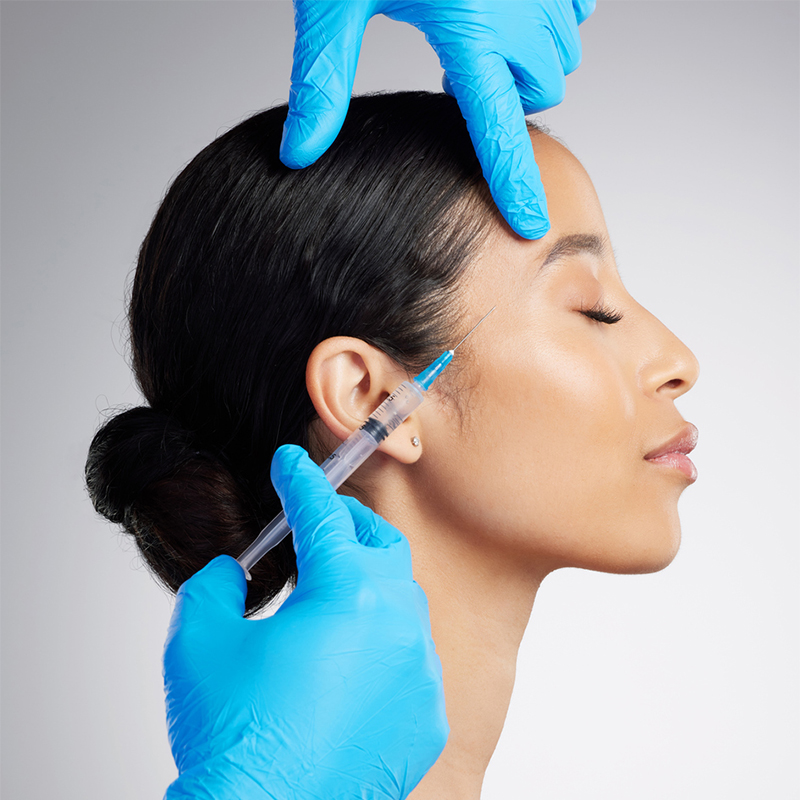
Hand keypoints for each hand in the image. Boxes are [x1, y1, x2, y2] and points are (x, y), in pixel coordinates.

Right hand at [163, 444, 446, 799]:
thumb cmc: (230, 735)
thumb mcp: (198, 641)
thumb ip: (215, 586)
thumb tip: (233, 572)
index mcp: (346, 594)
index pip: (322, 516)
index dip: (302, 482)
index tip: (292, 462)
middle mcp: (397, 624)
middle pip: (381, 545)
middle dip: (346, 526)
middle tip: (313, 528)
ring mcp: (419, 671)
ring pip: (401, 601)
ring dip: (365, 586)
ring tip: (323, 600)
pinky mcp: (426, 714)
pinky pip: (409, 659)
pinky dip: (380, 646)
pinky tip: (345, 664)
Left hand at [280, 0, 594, 239]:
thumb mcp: (332, 5)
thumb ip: (320, 84)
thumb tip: (296, 155)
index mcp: (467, 25)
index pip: (498, 129)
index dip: (512, 184)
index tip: (529, 226)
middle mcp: (519, 2)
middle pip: (541, 89)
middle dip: (510, 95)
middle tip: (464, 73)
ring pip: (561, 51)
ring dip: (529, 58)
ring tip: (482, 33)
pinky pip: (576, 7)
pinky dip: (550, 16)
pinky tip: (508, 2)